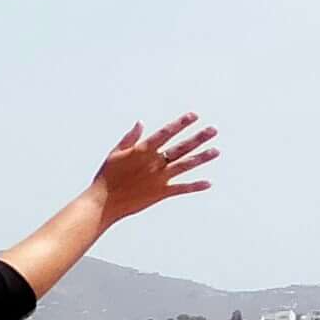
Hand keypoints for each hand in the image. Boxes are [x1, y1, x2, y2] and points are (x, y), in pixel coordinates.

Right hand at [87, 115, 217, 224]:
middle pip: (181, 148)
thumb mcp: (115, 153)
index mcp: (142, 151)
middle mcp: (153, 163)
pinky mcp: (160, 193)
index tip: (194, 116)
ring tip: (216, 151)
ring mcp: (158, 179)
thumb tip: (141, 123)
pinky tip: (208, 183)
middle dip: (198, 138)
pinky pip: (181, 188)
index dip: (180, 124)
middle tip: (213, 130)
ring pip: (185, 166)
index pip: (165, 133)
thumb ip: (130, 138)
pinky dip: (194, 186)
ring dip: (201, 158)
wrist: (103, 203)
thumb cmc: (107, 176)